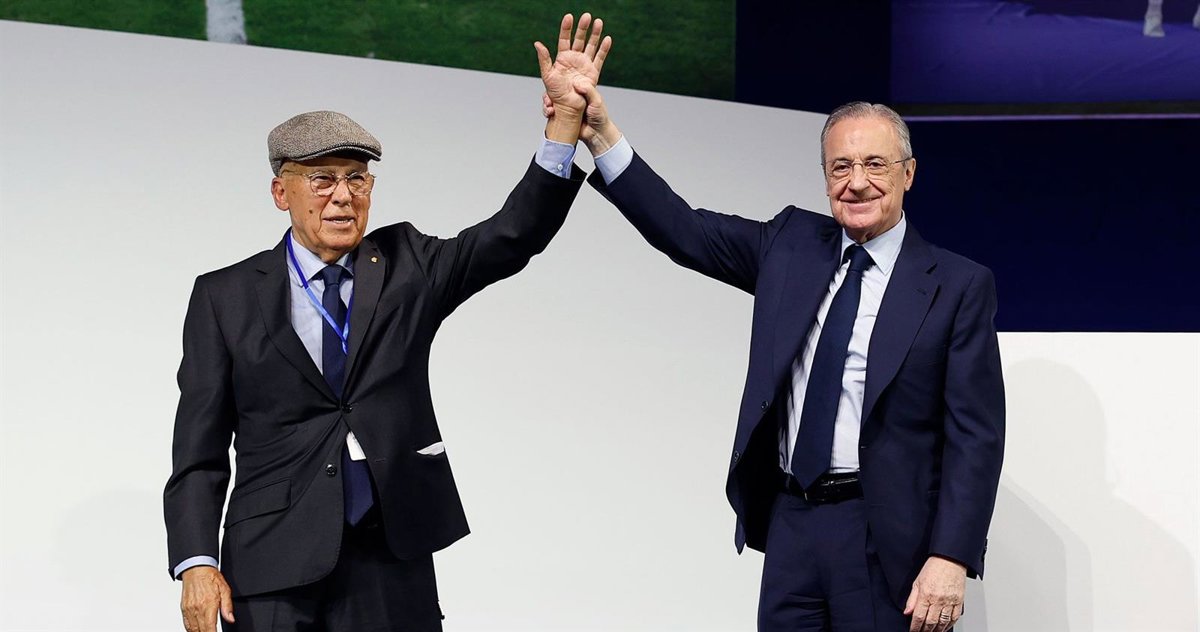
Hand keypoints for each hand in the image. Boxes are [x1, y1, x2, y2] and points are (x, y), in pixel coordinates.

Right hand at [180, 566, 233, 631]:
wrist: (196, 569)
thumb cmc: (210, 577)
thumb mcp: (225, 589)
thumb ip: (227, 606)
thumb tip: (230, 618)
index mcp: (208, 604)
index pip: (210, 627)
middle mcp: (197, 608)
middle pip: (201, 630)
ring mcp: (189, 609)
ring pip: (193, 629)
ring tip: (206, 631)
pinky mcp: (184, 608)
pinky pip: (186, 624)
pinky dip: (191, 629)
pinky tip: (197, 630)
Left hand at [534, 13, 610, 141]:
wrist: (570, 112)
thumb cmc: (557, 97)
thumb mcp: (548, 77)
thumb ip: (544, 59)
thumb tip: (538, 43)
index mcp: (562, 60)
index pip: (564, 39)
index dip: (566, 28)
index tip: (569, 17)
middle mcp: (573, 61)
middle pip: (579, 39)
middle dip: (583, 27)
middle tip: (587, 15)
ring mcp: (584, 66)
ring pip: (590, 46)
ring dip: (595, 34)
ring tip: (598, 21)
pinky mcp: (593, 74)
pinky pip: (600, 59)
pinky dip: (603, 49)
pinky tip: (607, 38)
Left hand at [904, 556, 965, 631]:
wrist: (950, 559)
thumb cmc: (934, 567)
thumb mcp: (917, 582)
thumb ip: (912, 599)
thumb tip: (907, 612)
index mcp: (926, 594)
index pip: (919, 617)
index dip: (915, 627)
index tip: (913, 631)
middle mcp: (938, 599)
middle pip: (931, 622)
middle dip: (925, 631)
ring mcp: (950, 601)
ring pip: (943, 622)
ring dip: (937, 630)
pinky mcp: (959, 601)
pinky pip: (954, 618)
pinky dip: (949, 625)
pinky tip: (944, 627)